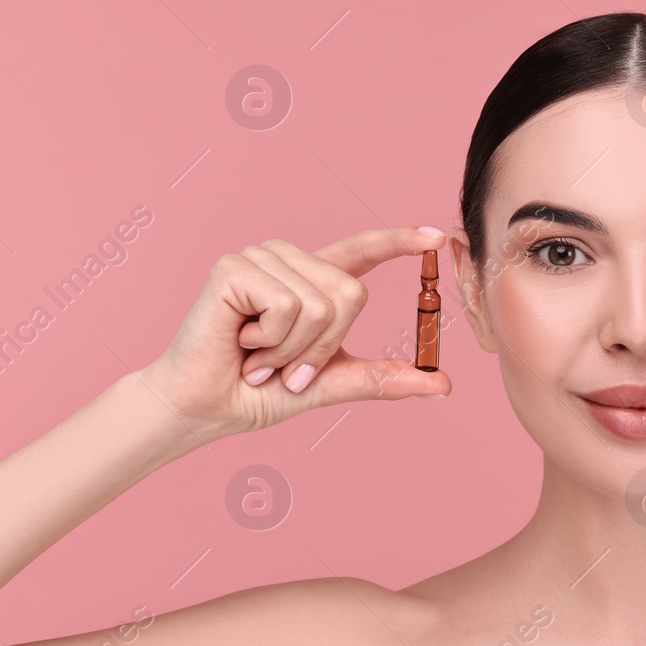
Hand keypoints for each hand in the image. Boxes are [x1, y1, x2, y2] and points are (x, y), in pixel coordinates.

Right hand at [140, 225, 452, 445]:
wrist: (204, 408)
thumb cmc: (256, 392)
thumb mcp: (329, 383)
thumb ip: (380, 377)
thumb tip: (442, 382)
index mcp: (309, 280)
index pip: (361, 251)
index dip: (398, 242)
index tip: (436, 237)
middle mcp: (286, 259)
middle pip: (351, 295)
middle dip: (324, 347)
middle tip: (283, 366)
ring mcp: (260, 258)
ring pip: (321, 305)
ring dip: (293, 350)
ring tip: (257, 355)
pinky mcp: (235, 267)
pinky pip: (288, 307)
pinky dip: (271, 341)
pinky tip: (241, 341)